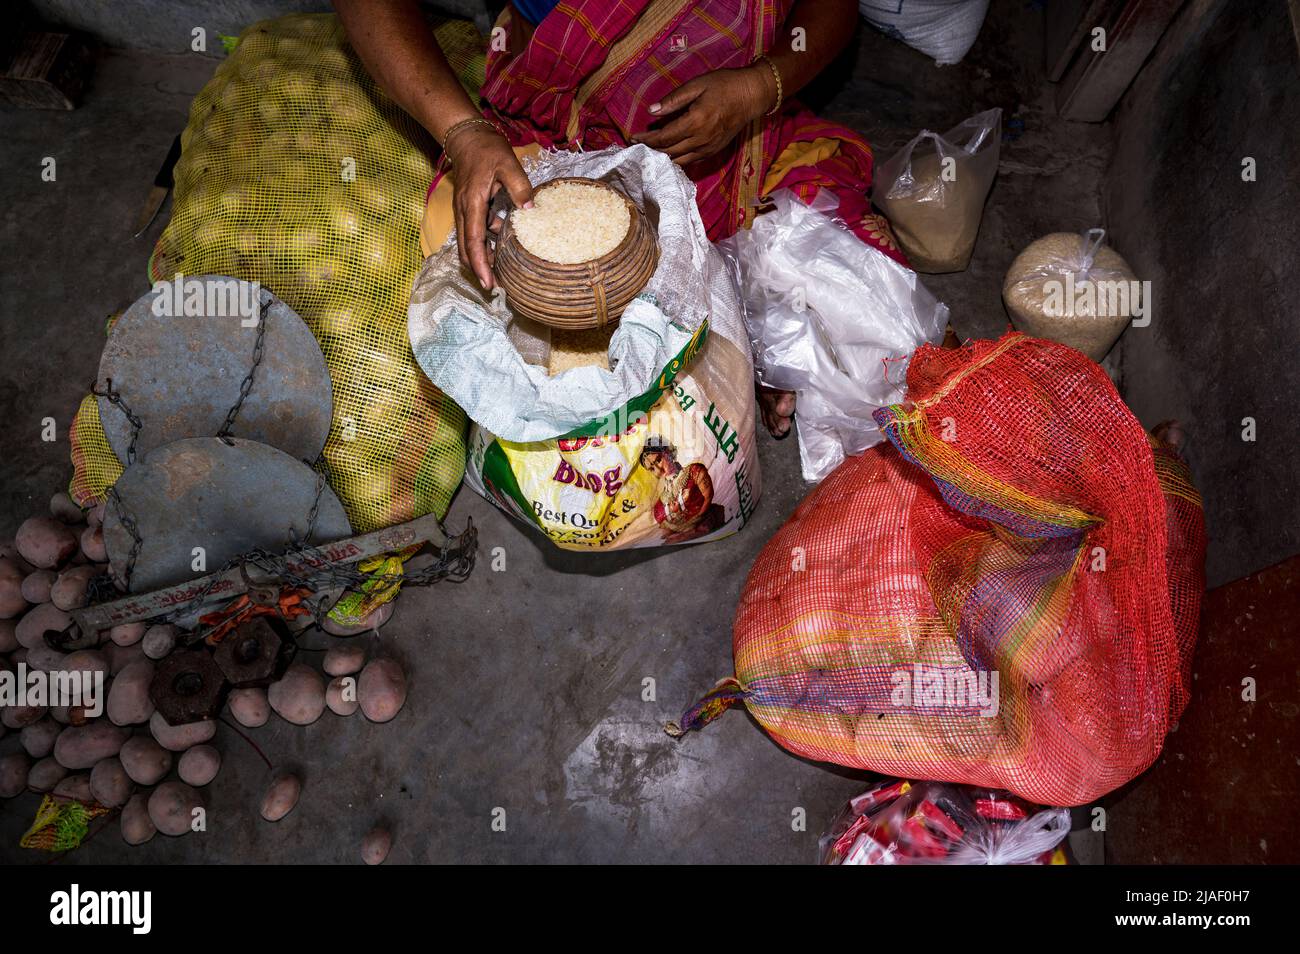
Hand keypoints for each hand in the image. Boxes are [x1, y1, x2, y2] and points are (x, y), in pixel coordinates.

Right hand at [443, 124, 532, 288]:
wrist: (467, 137)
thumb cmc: (487, 149)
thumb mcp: (508, 164)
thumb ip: (520, 187)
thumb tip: (531, 211)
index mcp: (472, 203)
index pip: (475, 241)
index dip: (481, 265)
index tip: (489, 283)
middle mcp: (464, 211)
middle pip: (466, 250)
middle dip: (479, 270)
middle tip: (497, 287)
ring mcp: (465, 211)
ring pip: (469, 244)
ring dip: (482, 259)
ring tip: (501, 273)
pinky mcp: (469, 209)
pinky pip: (475, 233)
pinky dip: (485, 245)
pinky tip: (502, 249)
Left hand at [631, 66, 773, 166]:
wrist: (751, 96)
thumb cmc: (724, 85)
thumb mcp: (697, 85)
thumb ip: (673, 100)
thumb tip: (652, 111)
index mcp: (695, 122)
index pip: (663, 137)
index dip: (646, 140)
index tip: (632, 138)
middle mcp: (701, 140)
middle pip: (668, 152)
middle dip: (650, 151)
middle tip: (636, 147)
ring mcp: (708, 149)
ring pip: (679, 161)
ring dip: (662, 159)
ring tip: (648, 153)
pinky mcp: (713, 152)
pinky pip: (691, 162)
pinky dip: (677, 161)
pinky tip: (667, 156)